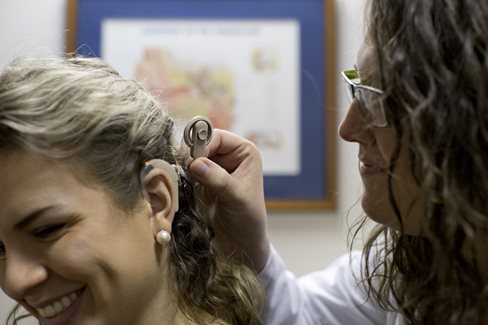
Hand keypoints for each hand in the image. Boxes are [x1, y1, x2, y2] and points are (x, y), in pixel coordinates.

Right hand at [188, 129, 269, 271]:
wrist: (241, 242)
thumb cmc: (248, 219)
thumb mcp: (236, 198)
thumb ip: (218, 179)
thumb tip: (196, 163)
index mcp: (244, 152)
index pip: (216, 136)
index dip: (202, 146)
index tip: (191, 163)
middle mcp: (228, 155)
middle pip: (199, 144)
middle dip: (189, 156)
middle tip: (182, 172)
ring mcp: (213, 167)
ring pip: (189, 158)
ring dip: (182, 167)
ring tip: (180, 181)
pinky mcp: (200, 181)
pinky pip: (184, 172)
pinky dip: (179, 177)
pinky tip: (178, 187)